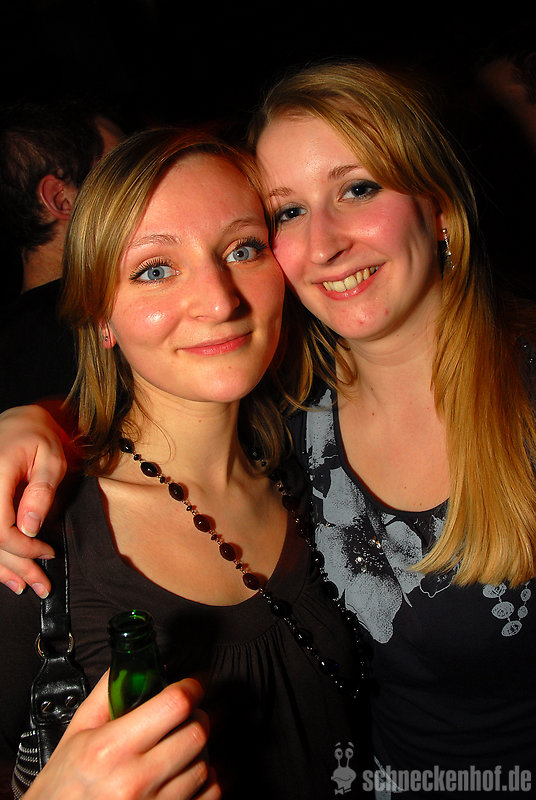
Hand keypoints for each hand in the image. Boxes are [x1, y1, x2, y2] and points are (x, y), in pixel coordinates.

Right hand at [0, 405, 69, 596]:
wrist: (17, 422)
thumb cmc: (37, 438)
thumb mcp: (51, 458)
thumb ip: (41, 492)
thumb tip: (30, 528)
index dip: (22, 546)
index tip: (47, 552)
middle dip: (16, 566)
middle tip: (42, 585)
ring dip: (4, 568)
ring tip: (27, 586)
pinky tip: (8, 574)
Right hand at [24, 673, 220, 799]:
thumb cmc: (65, 785)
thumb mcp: (78, 731)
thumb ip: (107, 693)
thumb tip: (137, 665)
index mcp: (111, 749)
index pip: (173, 705)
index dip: (191, 687)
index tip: (193, 685)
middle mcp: (134, 780)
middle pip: (196, 733)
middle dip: (196, 716)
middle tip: (187, 715)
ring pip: (205, 765)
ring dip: (199, 751)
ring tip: (181, 747)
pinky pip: (210, 796)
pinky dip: (207, 781)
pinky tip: (189, 773)